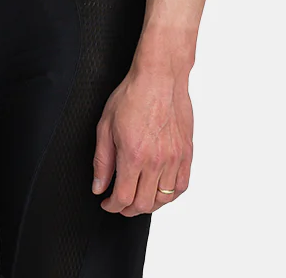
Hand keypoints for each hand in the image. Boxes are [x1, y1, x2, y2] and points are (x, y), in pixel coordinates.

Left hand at [92, 66, 192, 214]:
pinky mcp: (186, 153)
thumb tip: (99, 186)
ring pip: (163, 199)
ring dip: (149, 204)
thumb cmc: (132, 95)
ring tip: (138, 196)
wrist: (160, 77)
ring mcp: (174, 158)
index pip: (122, 198)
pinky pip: (181, 186)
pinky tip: (160, 189)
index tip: (107, 202)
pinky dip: (170, 194)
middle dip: (127, 209)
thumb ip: (102, 160)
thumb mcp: (106, 125)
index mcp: (133, 155)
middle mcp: (156, 161)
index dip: (112, 206)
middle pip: (143, 205)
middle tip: (120, 202)